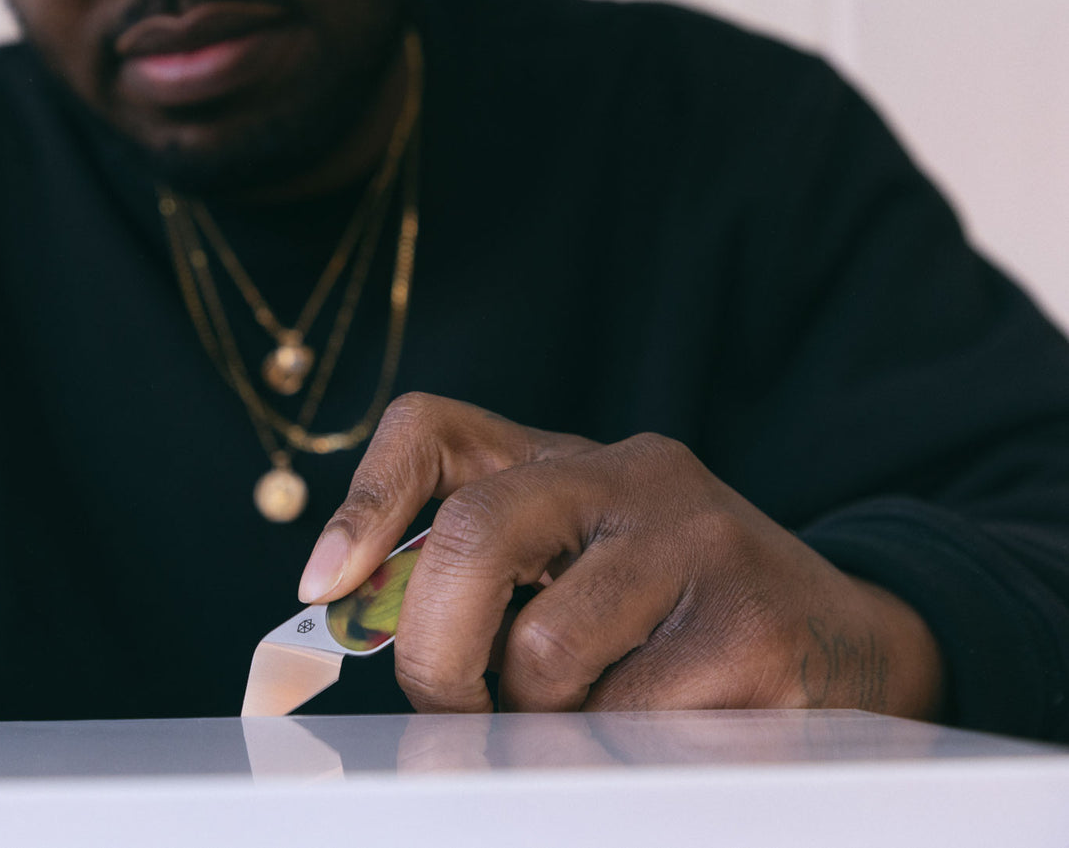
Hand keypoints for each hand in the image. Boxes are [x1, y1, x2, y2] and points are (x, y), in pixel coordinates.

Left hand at [298, 394, 944, 716]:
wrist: (850, 640)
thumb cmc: (678, 616)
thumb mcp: (577, 570)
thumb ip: (486, 583)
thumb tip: (363, 627)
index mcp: (569, 462)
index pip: (435, 427)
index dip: (365, 500)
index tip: (324, 587)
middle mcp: (629, 474)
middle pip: (474, 538)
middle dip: (435, 654)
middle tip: (455, 706)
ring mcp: (696, 539)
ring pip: (544, 654)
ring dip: (543, 717)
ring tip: (593, 712)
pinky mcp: (750, 624)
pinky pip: (625, 717)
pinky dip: (616, 748)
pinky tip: (662, 729)